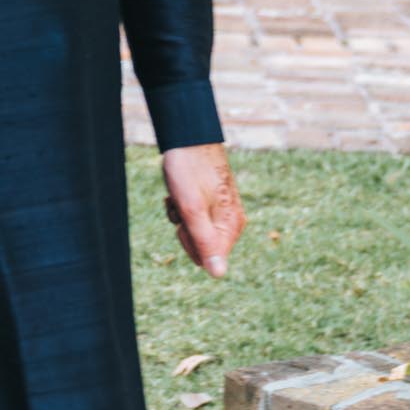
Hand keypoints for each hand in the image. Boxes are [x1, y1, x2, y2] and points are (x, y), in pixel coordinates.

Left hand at [161, 143, 244, 276]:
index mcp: (232, 225)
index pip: (208, 259)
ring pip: (193, 229)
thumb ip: (204, 241)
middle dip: (184, 228)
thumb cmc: (188, 169)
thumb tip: (218, 275)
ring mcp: (222, 210)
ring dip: (180, 214)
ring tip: (179, 192)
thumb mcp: (191, 208)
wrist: (188, 135)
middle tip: (181, 203)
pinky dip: (181, 205)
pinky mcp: (212, 200)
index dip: (189, 242)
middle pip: (200, 245)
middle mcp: (232, 220)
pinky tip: (178, 189)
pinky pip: (193, 215)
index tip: (185, 220)